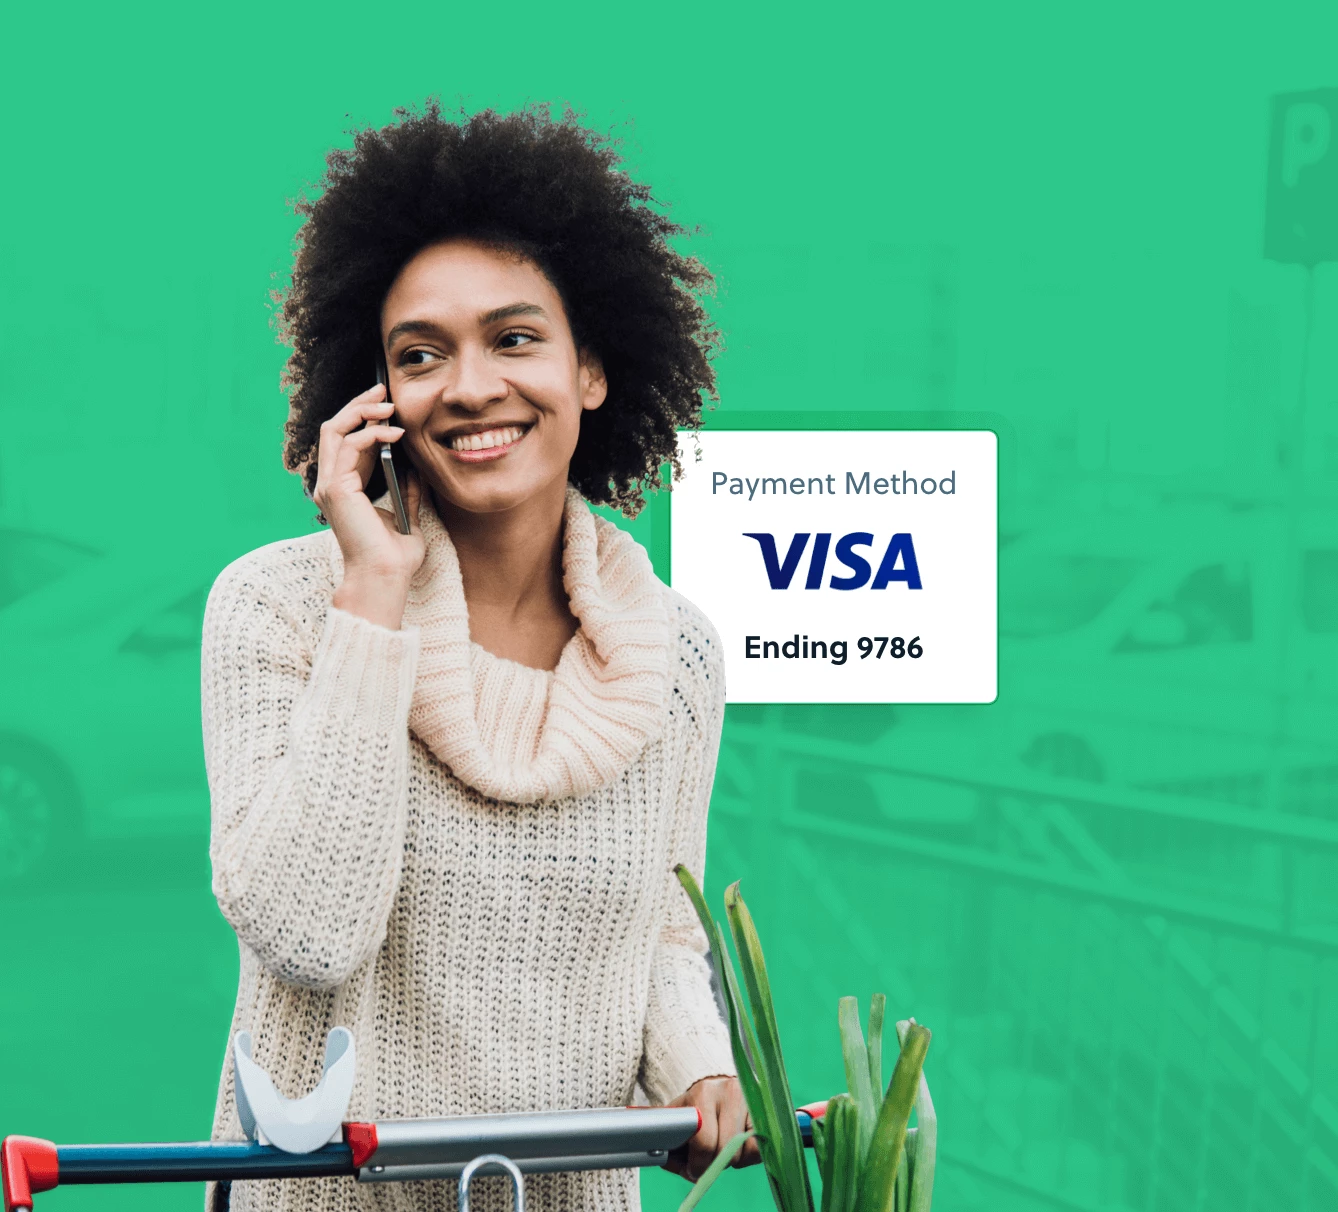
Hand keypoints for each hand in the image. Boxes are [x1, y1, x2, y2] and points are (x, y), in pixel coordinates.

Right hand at [314, 385, 426, 628]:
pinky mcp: (336, 489)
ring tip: (389, 404)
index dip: (364, 418)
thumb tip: (417, 467)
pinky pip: (348, 446)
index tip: (388, 403)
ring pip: (335, 430)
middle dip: (358, 404)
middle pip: (335, 428)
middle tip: (383, 388)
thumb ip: (408, 490)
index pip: (347, 440)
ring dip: (363, 412)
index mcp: (347, 488)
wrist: (386, 577)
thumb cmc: (395, 556)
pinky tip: (394, 433)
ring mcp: (330, 485)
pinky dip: (371, 434)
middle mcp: (333, 484)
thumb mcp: (408, 515)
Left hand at [665, 1076, 761, 1181]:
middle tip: (705, 1161)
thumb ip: (671, 1141)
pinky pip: (757, 1150)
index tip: (692, 1169)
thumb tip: (670, 1165)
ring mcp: (750, 1102)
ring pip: (740, 1154)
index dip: (697, 1163)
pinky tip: (738, 1147)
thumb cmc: (695, 1107)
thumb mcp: (679, 1117)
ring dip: (728, 1161)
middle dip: (711, 1164)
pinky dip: (747, 1157)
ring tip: (720, 1148)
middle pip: (723, 1151)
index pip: (704, 1141)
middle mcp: (729, 1093)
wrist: (719, 1084)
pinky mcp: (764, 1114)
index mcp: (703, 1093)